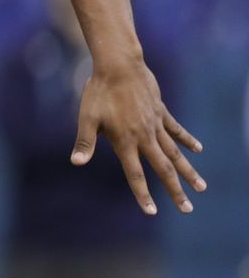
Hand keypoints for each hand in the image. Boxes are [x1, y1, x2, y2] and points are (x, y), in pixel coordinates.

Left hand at [71, 60, 204, 214]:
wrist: (118, 65)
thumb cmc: (99, 92)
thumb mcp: (86, 118)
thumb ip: (85, 142)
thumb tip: (76, 162)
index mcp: (125, 141)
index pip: (135, 174)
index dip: (142, 194)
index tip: (152, 212)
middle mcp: (144, 136)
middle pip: (163, 169)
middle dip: (175, 190)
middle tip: (188, 209)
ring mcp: (156, 124)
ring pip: (175, 153)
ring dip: (188, 171)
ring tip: (201, 187)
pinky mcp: (162, 112)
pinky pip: (177, 130)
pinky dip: (187, 140)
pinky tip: (198, 150)